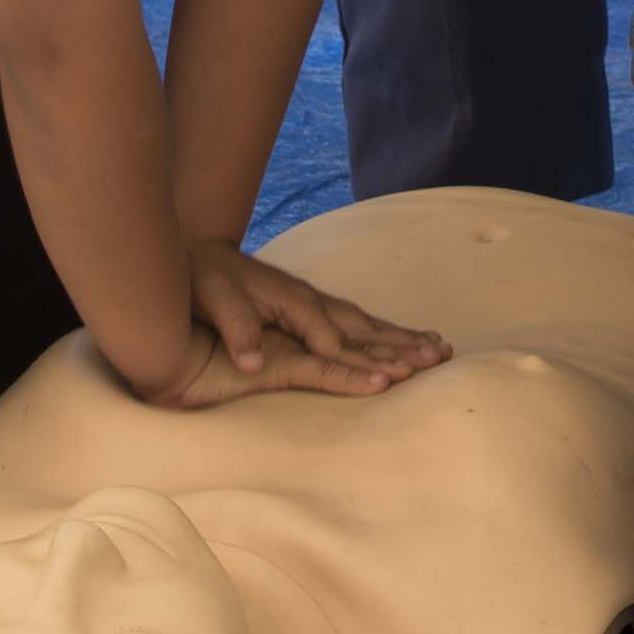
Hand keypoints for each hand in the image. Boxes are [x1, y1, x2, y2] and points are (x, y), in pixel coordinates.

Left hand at [158, 244, 446, 406]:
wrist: (195, 253)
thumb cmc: (202, 278)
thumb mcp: (212, 297)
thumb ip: (236, 326)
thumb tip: (254, 361)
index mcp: (291, 301)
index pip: (328, 339)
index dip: (355, 361)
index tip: (385, 380)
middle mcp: (311, 301)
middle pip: (362, 330)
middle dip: (399, 346)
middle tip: (438, 358)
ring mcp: (315, 303)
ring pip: (366, 325)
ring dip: (401, 338)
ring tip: (438, 348)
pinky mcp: (312, 307)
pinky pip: (355, 323)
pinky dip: (383, 333)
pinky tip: (401, 340)